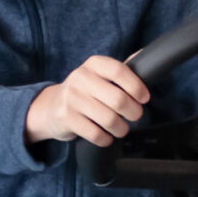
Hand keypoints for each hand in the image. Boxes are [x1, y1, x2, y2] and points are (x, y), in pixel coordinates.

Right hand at [26, 55, 150, 147]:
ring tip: (121, 128)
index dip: (136, 86)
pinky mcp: (66, 117)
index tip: (144, 98)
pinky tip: (106, 136)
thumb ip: (120, 70)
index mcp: (93, 64)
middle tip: (134, 115)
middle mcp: (80, 78)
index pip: (119, 71)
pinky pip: (96, 134)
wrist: (51, 107)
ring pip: (109, 119)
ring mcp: (71, 98)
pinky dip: (106, 139)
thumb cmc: (84, 91)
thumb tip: (146, 57)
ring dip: (121, 128)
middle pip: (118, 99)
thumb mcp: (98, 75)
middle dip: (133, 112)